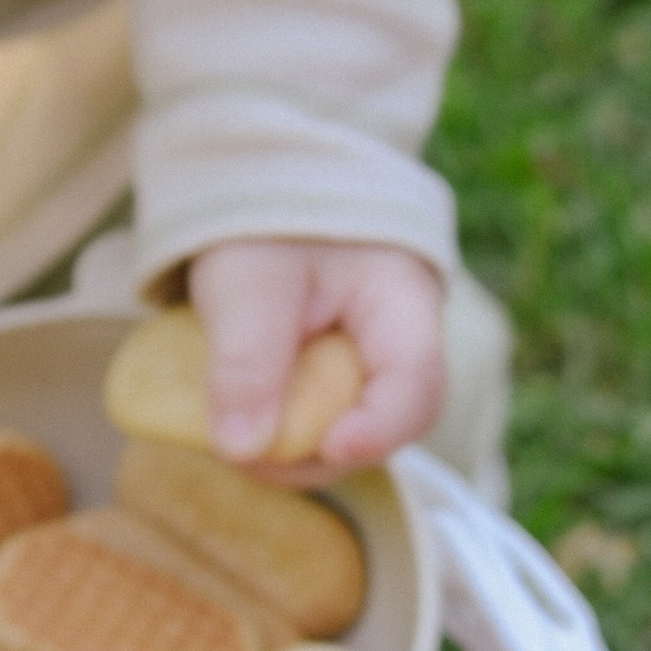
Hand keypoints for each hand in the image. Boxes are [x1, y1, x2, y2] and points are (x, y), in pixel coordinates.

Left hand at [187, 239, 445, 472]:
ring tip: (234, 443)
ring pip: (352, 431)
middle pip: (388, 424)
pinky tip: (241, 426)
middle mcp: (402, 344)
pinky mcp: (339, 378)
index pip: (416, 380)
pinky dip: (282, 433)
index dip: (380, 428)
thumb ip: (245, 360)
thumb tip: (239, 450)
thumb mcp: (247, 281)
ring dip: (294, 451)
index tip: (329, 447)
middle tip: (250, 459)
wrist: (262, 191)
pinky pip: (322, 421)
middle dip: (321, 453)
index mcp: (402, 301)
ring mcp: (373, 366)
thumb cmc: (264, 222)